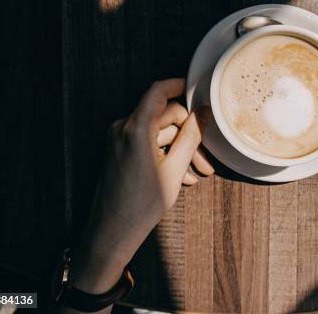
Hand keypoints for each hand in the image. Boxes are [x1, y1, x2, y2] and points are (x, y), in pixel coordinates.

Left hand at [70, 79, 213, 294]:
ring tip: (197, 172)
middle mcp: (123, 128)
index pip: (158, 91)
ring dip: (179, 148)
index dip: (179, 85)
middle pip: (163, 116)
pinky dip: (165, 154)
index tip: (196, 88)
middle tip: (206, 159)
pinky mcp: (118, 151)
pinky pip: (147, 143)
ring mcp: (118, 140)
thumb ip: (190, 137)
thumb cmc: (142, 204)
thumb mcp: (174, 169)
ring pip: (158, 133)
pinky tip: (182, 176)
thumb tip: (203, 113)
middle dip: (188, 134)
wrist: (112, 231)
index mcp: (135, 128)